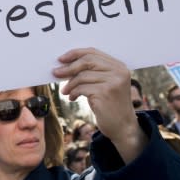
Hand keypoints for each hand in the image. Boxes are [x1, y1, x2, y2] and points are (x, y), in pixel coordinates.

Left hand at [52, 47, 145, 162]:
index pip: (93, 52)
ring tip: (66, 91)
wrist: (123, 127)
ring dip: (70, 84)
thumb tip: (65, 64)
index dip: (75, 53)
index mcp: (119, 66)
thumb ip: (92, 72)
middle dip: (68, 67)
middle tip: (56, 73)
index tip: (61, 59)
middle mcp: (118, 72)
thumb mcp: (104, 85)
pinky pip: (82, 88)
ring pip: (82, 76)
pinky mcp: (105, 93)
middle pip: (87, 61)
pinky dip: (73, 92)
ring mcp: (113, 82)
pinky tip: (72, 98)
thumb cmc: (109, 105)